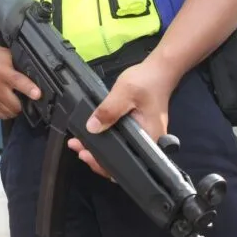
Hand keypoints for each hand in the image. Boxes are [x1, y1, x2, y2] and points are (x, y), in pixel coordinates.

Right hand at [0, 41, 40, 119]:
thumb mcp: (9, 55)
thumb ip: (20, 67)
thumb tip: (35, 75)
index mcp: (3, 71)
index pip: (17, 81)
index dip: (29, 89)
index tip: (37, 94)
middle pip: (14, 103)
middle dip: (24, 103)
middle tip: (26, 98)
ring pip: (8, 111)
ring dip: (15, 109)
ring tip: (16, 101)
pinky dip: (6, 112)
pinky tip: (8, 105)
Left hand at [68, 58, 177, 178]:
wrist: (159, 72)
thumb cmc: (147, 82)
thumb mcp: (124, 92)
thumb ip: (108, 110)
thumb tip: (92, 128)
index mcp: (148, 139)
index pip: (125, 162)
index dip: (103, 164)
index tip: (86, 154)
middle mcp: (147, 144)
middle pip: (120, 161)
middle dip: (96, 158)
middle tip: (77, 148)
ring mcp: (142, 138)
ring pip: (118, 151)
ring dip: (98, 149)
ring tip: (79, 143)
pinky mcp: (136, 131)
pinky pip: (119, 142)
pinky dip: (104, 140)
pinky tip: (91, 135)